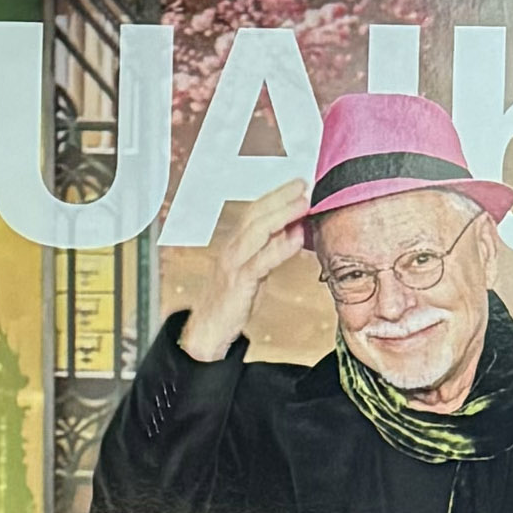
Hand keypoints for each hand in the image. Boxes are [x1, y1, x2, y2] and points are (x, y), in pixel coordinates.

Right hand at [178, 188, 314, 363]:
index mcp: (235, 243)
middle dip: (281, 196)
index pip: (255, 210)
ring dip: (282, 214)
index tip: (298, 182)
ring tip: (303, 202)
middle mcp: (232, 248)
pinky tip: (296, 237)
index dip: (276, 194)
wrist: (208, 330)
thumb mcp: (253, 269)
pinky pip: (261, 261)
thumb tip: (293, 230)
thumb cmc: (232, 300)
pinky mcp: (239, 283)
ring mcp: (234, 264)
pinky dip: (280, 247)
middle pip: (256, 214)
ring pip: (257, 231)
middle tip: (304, 183)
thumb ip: (271, 249)